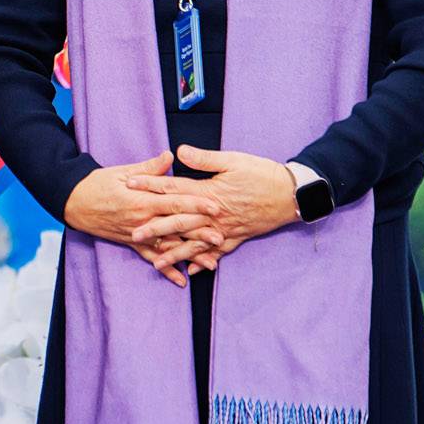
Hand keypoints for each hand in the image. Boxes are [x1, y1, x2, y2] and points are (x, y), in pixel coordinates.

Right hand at [61, 152, 225, 288]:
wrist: (74, 202)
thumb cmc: (98, 183)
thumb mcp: (123, 171)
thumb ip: (150, 168)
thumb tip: (171, 156)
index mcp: (142, 200)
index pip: (174, 203)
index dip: (195, 205)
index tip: (215, 207)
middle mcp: (141, 220)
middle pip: (175, 228)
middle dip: (200, 234)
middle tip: (222, 238)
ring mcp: (137, 234)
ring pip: (168, 247)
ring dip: (190, 256)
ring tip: (212, 263)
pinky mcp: (130, 242)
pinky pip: (151, 258)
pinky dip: (166, 269)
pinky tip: (182, 279)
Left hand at [130, 145, 301, 275]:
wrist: (293, 195)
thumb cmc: (263, 174)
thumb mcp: (234, 160)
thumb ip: (205, 159)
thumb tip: (179, 151)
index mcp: (209, 192)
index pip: (173, 188)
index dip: (150, 185)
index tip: (129, 184)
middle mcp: (213, 215)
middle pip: (178, 221)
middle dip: (154, 227)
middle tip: (131, 233)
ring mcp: (225, 229)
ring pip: (195, 243)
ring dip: (174, 252)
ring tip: (155, 261)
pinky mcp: (237, 237)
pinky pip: (217, 252)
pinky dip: (203, 261)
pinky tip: (191, 271)